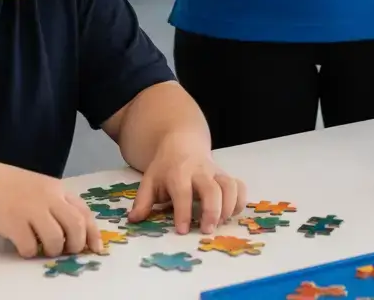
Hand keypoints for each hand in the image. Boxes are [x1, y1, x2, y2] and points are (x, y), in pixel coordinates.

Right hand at [0, 162, 102, 258]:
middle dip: (76, 245)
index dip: (93, 234)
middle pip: (76, 226)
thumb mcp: (40, 188)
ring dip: (52, 250)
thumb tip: (75, 233)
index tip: (96, 249)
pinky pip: (30, 248)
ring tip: (42, 248)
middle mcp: (48, 197)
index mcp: (57, 189)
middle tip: (67, 251)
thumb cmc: (11, 186)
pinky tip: (22, 246)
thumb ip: (57, 204)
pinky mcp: (14, 223)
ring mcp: (31, 209)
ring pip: (56, 239)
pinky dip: (29, 253)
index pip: (84, 212)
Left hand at [127, 133, 245, 234]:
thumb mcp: (149, 180)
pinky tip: (232, 213)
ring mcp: (215, 172)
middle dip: (212, 211)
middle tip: (206, 230)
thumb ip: (142, 201)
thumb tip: (133, 220)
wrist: (181, 142)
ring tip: (220, 223)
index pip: (182, 193)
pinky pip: (239, 185)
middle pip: (212, 189)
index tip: (182, 230)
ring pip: (229, 186)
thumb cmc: (165, 167)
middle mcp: (199, 171)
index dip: (183, 212)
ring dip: (229, 207)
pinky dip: (240, 201)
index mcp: (178, 173)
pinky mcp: (225, 175)